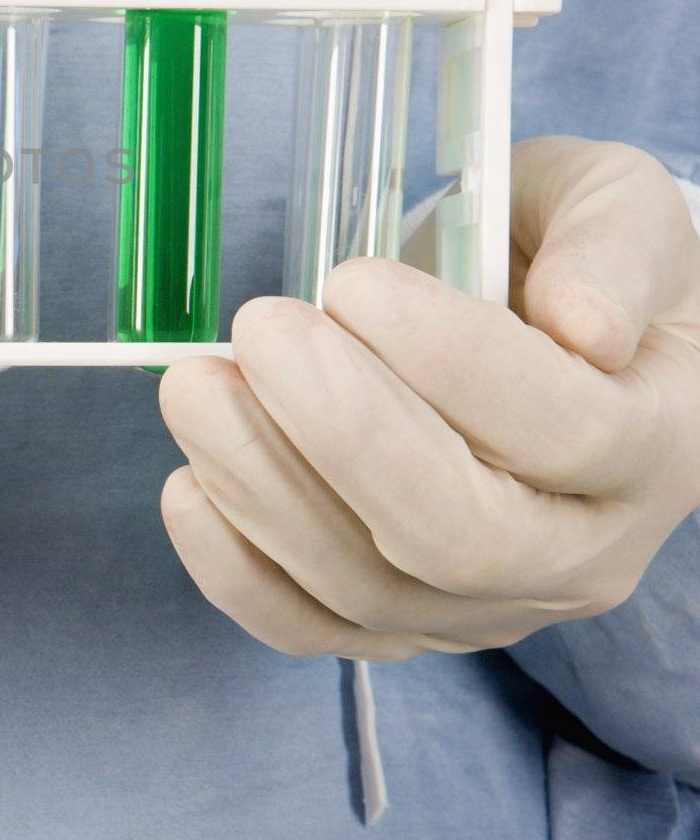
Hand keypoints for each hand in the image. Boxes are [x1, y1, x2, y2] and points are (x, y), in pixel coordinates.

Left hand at [158, 137, 699, 658]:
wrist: (549, 339)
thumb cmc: (568, 260)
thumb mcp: (614, 211)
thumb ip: (613, 249)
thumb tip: (581, 324)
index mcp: (655, 440)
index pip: (561, 429)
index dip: (447, 359)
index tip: (350, 283)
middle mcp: (583, 550)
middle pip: (462, 536)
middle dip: (341, 433)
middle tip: (260, 330)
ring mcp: (488, 604)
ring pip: (370, 589)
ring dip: (261, 487)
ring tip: (197, 386)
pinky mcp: (403, 623)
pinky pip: (312, 628)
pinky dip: (235, 571)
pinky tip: (187, 487)